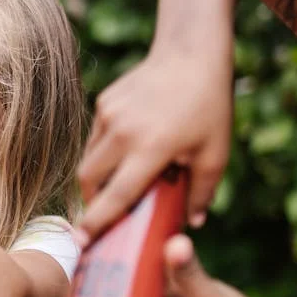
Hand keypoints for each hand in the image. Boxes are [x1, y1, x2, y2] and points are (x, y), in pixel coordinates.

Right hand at [76, 52, 232, 245]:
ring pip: (88, 159)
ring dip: (96, 179)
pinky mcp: (104, 102)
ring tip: (114, 185)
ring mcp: (109, 115)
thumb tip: (192, 224)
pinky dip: (105, 153)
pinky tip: (126, 150)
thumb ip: (202, 192)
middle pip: (89, 180)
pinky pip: (96, 138)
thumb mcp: (215, 153)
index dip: (97, 222)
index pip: (116, 195)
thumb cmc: (208, 106)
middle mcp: (123, 132)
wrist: (191, 53)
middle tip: (101, 216)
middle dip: (91, 203)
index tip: (81, 243)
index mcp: (151, 148)